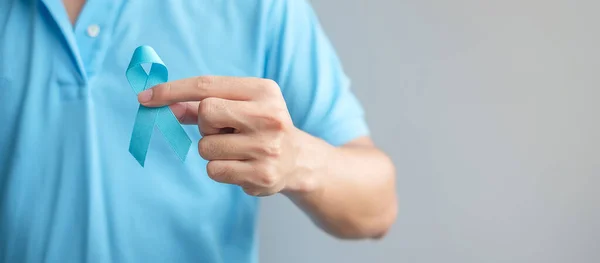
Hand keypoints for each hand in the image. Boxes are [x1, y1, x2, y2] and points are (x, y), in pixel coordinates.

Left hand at [138, 76, 326, 195]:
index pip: (207, 85)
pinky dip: (220, 168)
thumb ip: (203, 104)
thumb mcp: (239, 106)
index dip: (172, 90)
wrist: (297, 160)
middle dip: (206, 124)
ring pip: (206, 147)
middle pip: (206, 113)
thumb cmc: (259, 126)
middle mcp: (269, 117)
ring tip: (237, 149)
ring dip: (212, 149)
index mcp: (264, 91)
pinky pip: (214, 170)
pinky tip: (241, 165)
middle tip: (225, 130)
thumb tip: (167, 105)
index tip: (145, 97)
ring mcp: (267, 147)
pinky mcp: (261, 175)